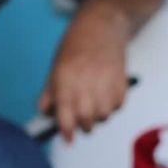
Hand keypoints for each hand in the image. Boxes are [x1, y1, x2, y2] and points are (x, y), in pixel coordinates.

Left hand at [39, 4, 131, 141]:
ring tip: (94, 96)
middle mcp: (86, 86)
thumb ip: (50, 93)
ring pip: (104, 117)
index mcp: (66, 81)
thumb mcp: (55, 67)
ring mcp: (106, 87)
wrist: (102, 28)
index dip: (66, 131)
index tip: (68, 139)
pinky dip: (111, 104)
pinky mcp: (122, 88)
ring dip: (98, 113)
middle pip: (87, 122)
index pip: (66, 117)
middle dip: (83, 124)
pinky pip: (116, 108)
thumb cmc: (76, 46)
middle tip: (81, 118)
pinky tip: (106, 89)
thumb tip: (45, 113)